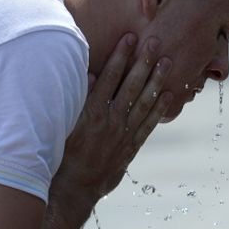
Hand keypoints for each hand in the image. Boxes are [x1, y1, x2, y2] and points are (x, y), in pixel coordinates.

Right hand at [55, 34, 172, 203]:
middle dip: (143, 61)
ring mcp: (124, 134)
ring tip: (167, 61)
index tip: (129, 38)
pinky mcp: (131, 147)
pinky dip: (160, 109)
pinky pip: (149, 124)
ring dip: (157, 80)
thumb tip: (89, 75)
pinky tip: (168, 94)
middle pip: (131, 86)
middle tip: (155, 41)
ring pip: (145, 102)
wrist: (72, 190)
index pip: (109, 77)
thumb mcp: (63, 126)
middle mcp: (111, 121)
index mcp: (91, 113)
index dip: (120, 56)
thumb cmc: (60, 156)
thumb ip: (78, 101)